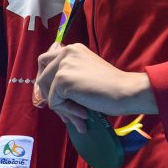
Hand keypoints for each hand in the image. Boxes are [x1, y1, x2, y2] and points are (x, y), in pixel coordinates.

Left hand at [33, 42, 156, 130]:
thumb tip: (48, 97)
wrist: (126, 91)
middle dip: (49, 96)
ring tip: (79, 118)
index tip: (57, 97)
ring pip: (48, 93)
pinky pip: (54, 103)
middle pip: (41, 76)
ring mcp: (63, 65)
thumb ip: (70, 77)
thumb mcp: (86, 74)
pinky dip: (68, 112)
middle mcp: (66, 52)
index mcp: (72, 49)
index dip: (47, 81)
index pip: (45, 63)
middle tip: (65, 112)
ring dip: (61, 109)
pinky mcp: (62, 79)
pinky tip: (84, 114)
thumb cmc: (111, 87)